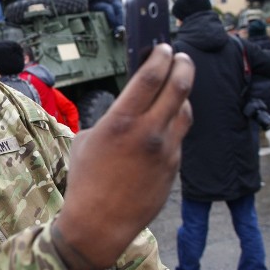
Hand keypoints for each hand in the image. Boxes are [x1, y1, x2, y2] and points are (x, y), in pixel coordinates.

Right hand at [52, 44, 193, 269]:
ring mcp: (166, 150)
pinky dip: (175, 122)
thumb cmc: (85, 180)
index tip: (162, 47)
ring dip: (183, 93)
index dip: (159, 57)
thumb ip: (110, 119)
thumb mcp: (87, 140)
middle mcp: (148, 132)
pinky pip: (179, 136)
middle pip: (178, 87)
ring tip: (178, 85)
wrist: (100, 222)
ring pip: (184, 110)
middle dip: (182, 65)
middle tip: (180, 57)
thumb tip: (129, 108)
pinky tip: (169, 119)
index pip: (150, 77)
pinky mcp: (174, 167)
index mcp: (120, 122)